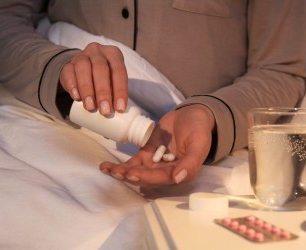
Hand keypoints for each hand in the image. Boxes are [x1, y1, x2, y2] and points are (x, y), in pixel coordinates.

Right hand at [60, 42, 127, 115]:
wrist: (83, 70)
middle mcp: (98, 51)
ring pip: (83, 68)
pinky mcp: (67, 64)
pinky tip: (76, 97)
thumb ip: (116, 94)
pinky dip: (73, 85)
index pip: (119, 71)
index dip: (120, 90)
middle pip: (101, 69)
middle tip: (105, 111)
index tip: (120, 108)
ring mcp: (81, 56)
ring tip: (90, 107)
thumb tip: (117, 119)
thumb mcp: (113, 81)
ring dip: (87, 89)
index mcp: (114, 54)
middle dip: (103, 92)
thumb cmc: (105, 78)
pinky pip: (68, 72)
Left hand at [99, 104, 215, 185]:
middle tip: (116, 171)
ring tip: (107, 169)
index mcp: (181, 172)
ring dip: (122, 172)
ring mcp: (155, 163)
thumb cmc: (199, 129)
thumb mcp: (199, 144)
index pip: (161, 177)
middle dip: (130, 175)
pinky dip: (120, 165)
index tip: (132, 173)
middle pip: (146, 177)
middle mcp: (167, 171)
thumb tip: (178, 178)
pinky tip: (106, 166)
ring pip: (136, 171)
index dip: (146, 177)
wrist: (192, 115)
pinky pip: (132, 162)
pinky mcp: (147, 154)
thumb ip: (191, 163)